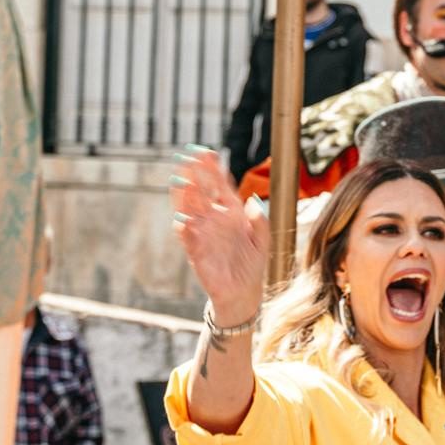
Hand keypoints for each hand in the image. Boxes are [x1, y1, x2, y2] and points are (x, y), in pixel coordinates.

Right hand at [171, 148, 266, 324]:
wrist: (243, 292)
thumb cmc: (252, 264)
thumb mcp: (263, 240)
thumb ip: (261, 221)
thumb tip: (253, 200)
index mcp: (232, 212)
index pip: (219, 185)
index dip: (212, 168)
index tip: (206, 152)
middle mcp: (214, 218)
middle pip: (200, 191)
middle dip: (193, 174)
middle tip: (186, 156)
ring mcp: (203, 232)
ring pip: (189, 208)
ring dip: (184, 195)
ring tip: (180, 179)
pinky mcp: (195, 250)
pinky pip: (187, 235)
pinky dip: (184, 226)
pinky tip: (182, 216)